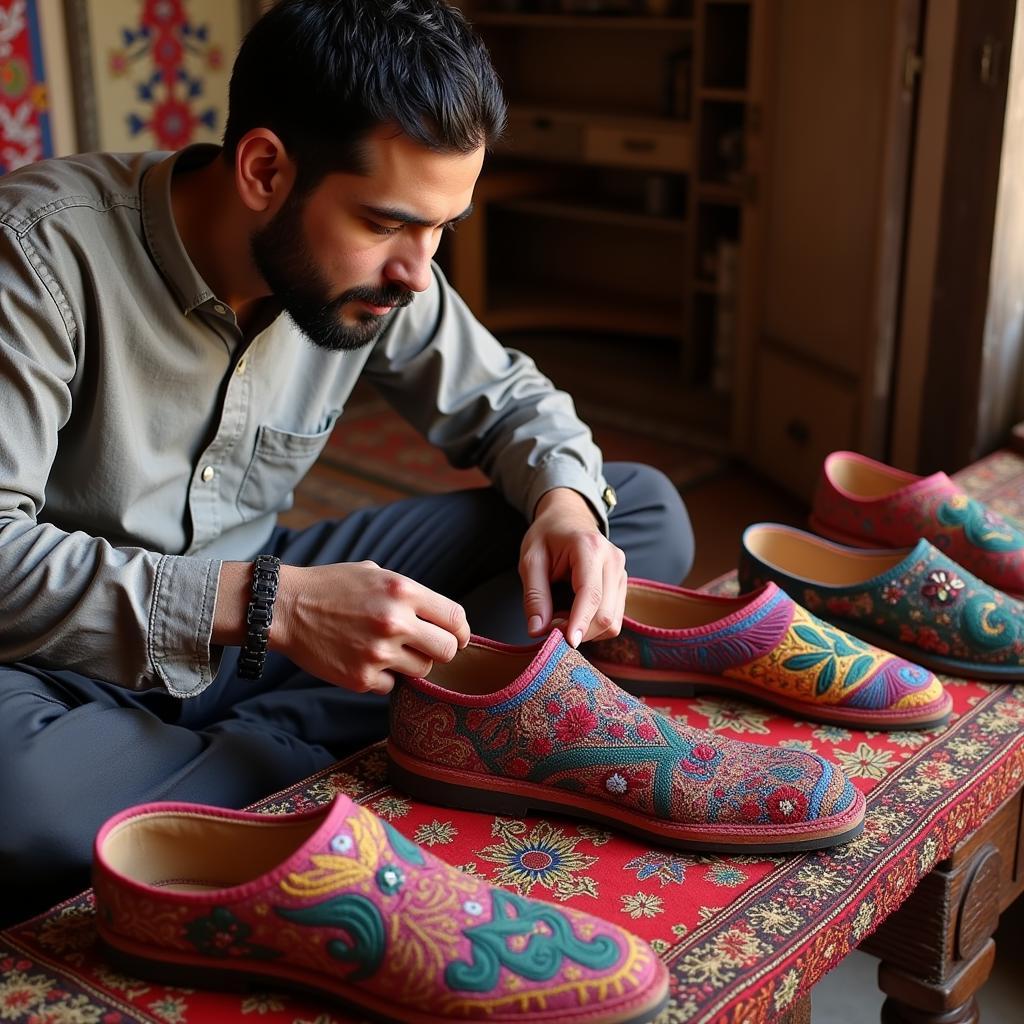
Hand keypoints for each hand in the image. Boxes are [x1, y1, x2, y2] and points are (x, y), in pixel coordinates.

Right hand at [271, 561, 469, 694]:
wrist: (286, 608)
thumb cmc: (332, 587)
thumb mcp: (377, 573)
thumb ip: (411, 595)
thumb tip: (443, 619)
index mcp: (403, 591)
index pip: (456, 619)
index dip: (461, 631)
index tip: (457, 637)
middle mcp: (395, 622)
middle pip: (448, 650)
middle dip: (441, 650)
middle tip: (425, 647)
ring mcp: (379, 653)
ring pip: (422, 671)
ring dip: (411, 663)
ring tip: (387, 649)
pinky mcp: (361, 678)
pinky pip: (392, 685)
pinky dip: (383, 677)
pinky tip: (364, 660)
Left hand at [519, 488, 626, 646]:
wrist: (568, 516)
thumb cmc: (547, 536)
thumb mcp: (531, 560)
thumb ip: (534, 595)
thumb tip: (537, 630)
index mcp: (589, 548)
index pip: (590, 594)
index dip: (580, 622)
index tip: (568, 643)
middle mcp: (613, 560)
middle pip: (605, 614)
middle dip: (579, 630)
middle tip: (550, 626)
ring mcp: (622, 572)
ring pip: (613, 620)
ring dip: (587, 630)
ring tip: (560, 616)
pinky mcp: (622, 584)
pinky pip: (614, 618)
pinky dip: (594, 625)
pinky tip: (574, 613)